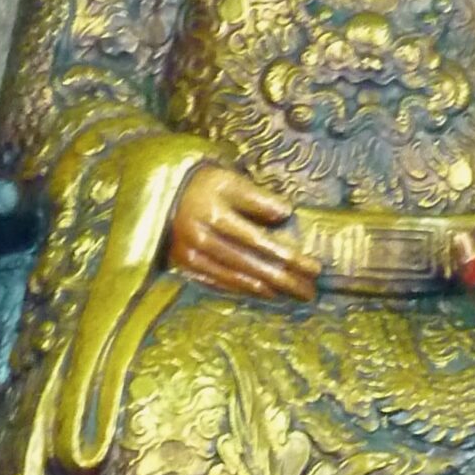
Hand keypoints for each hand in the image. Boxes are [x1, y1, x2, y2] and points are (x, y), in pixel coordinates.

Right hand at [168, 166, 318, 301]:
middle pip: (251, 264)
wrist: (161, 192)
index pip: (260, 242)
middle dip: (284, 280)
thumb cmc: (203, 183)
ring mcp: (189, 255)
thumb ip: (257, 197)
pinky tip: (265, 293)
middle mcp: (200, 239)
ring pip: (236, 278)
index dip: (289, 257)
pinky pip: (219, 282)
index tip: (314, 268)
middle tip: (310, 291)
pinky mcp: (183, 265)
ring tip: (294, 294)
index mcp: (214, 215)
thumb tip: (286, 213)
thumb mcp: (229, 180)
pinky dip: (244, 289)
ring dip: (268, 289)